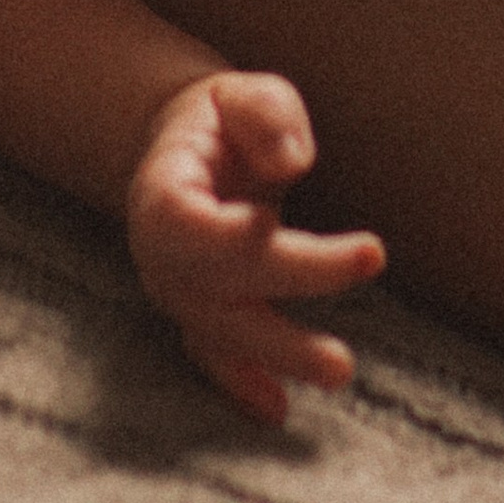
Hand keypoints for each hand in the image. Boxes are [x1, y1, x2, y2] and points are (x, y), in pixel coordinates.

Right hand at [124, 71, 384, 422]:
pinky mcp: (202, 317)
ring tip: (339, 371)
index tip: (268, 224)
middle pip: (217, 292)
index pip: (188, 222)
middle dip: (278, 317)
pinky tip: (278, 408)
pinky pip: (216, 357)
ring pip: (223, 334)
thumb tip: (291, 161)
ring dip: (278, 357)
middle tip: (341, 346)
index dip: (223, 234)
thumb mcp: (241, 93)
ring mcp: (179, 294)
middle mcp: (162, 254)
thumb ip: (264, 114)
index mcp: (163, 193)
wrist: (188, 149)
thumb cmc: (224, 120)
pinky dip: (242, 384)